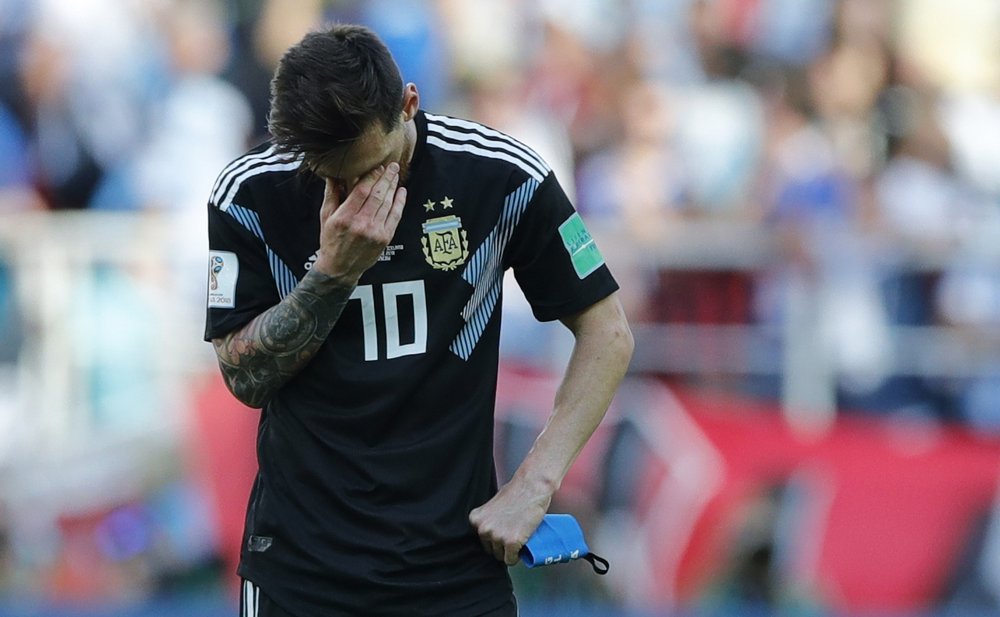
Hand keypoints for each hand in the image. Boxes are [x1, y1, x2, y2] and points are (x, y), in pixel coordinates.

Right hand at [312, 163, 406, 281]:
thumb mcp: (325, 216)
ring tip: (396, 174)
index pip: (362, 191)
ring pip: (388, 204)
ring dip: (393, 187)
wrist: (340, 268)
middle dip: (386, 178)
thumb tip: (334, 174)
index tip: (377, 167)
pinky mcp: (385, 238)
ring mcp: (375, 232)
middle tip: (392, 166)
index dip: (372, 176)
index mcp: (344, 217)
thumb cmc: (331, 241)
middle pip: (378, 195)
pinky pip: (395, 216)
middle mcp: (361, 224)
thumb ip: (331, 194)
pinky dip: (400, 203)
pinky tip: (401, 192)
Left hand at [469, 476, 552, 565]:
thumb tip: (491, 531)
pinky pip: (511, 560)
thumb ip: (489, 519)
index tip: (503, 533)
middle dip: (501, 545)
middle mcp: (483, 529)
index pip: (482, 540)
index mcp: (476, 520)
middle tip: (513, 535)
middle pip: (490, 550)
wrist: (531, 487)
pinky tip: (521, 547)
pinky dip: (516, 557)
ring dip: (510, 551)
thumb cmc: (516, 492)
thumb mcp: (493, 505)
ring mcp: (497, 536)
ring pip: (501, 556)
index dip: (494, 538)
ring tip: (519, 538)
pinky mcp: (511, 542)